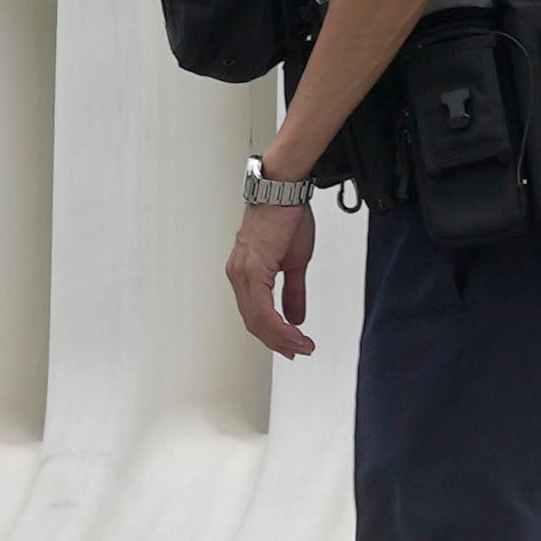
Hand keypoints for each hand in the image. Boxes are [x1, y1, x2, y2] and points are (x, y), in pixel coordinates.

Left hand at [226, 185, 316, 362]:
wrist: (284, 190)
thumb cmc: (286, 216)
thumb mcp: (294, 261)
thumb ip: (293, 292)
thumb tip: (296, 318)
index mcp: (245, 273)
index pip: (255, 315)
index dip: (273, 335)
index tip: (293, 346)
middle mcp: (238, 275)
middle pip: (253, 323)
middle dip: (278, 342)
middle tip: (300, 351)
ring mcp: (243, 273)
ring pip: (257, 320)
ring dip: (281, 338)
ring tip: (302, 346)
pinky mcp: (253, 269)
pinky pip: (263, 309)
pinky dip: (279, 326)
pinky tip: (294, 333)